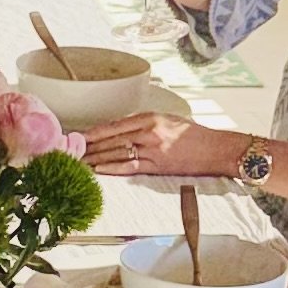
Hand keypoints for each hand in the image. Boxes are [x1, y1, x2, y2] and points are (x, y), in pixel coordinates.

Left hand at [78, 113, 241, 182]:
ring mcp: (153, 150)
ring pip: (118, 153)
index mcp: (151, 118)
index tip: (79, 135)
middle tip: (71, 150)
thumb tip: (121, 131)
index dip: (95, 131)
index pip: (116, 124)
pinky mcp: (158, 166)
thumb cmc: (194, 135)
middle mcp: (150, 132)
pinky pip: (131, 167)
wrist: (216, 149)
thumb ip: (145, 124)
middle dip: (90, 146)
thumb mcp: (168, 120)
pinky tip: (99, 169)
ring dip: (97, 158)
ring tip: (80, 162)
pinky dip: (113, 168)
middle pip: (112, 139)